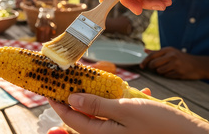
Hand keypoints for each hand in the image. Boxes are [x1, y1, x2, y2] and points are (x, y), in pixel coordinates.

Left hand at [48, 91, 208, 133]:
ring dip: (97, 98)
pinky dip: (120, 101)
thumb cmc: (161, 125)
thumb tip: (71, 99)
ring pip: (100, 114)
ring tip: (93, 81)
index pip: (72, 119)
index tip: (48, 90)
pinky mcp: (133, 128)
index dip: (58, 104)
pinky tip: (131, 90)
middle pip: (83, 116)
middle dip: (75, 98)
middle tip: (67, 81)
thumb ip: (97, 106)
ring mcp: (121, 132)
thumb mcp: (126, 110)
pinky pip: (119, 114)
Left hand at [140, 47, 203, 79]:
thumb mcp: (171, 52)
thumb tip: (145, 50)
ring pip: (159, 71)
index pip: (152, 55)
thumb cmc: (182, 58)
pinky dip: (168, 76)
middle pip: (153, 64)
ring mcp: (176, 64)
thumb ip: (157, 52)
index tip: (141, 66)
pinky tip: (174, 73)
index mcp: (168, 50)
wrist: (200, 65)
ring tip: (168, 70)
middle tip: (155, 69)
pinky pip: (167, 76)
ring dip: (161, 72)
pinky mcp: (179, 72)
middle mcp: (172, 56)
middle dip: (152, 68)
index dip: (145, 61)